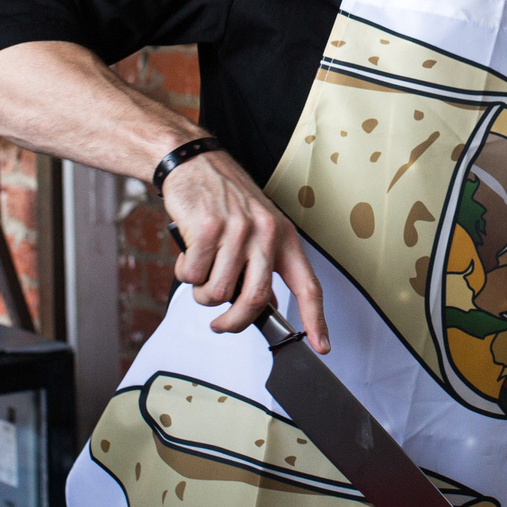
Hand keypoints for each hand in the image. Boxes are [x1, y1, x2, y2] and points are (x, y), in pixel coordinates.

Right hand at [163, 150, 328, 351]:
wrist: (195, 161)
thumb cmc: (225, 199)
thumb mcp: (257, 227)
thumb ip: (262, 266)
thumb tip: (262, 306)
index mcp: (283, 237)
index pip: (308, 285)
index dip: (316, 320)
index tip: (321, 345)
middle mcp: (265, 234)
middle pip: (253, 300)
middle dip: (233, 322)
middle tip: (221, 324)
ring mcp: (236, 231)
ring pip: (216, 293)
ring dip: (201, 292)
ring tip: (201, 268)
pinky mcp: (207, 230)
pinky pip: (192, 276)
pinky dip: (185, 272)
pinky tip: (189, 251)